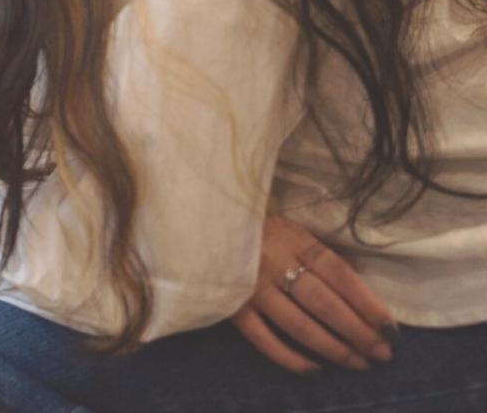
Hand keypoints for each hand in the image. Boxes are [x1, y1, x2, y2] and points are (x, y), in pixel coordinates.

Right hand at [231, 214, 396, 372]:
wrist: (205, 226)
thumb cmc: (258, 230)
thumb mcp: (291, 230)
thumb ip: (317, 256)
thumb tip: (359, 295)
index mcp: (293, 239)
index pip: (339, 273)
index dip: (367, 302)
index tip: (391, 327)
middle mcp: (273, 263)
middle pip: (324, 303)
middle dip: (357, 332)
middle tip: (382, 353)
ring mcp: (251, 288)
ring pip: (299, 325)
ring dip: (333, 348)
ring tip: (359, 363)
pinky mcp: (231, 307)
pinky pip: (263, 339)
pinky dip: (290, 358)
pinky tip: (315, 369)